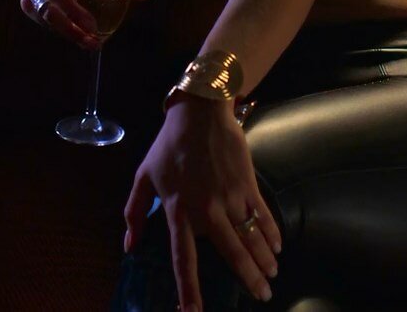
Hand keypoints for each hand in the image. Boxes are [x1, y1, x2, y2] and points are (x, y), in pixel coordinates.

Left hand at [122, 96, 281, 310]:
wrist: (200, 112)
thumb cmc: (168, 145)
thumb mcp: (143, 177)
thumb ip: (134, 213)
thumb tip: (129, 247)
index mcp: (178, 211)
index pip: (184, 258)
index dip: (189, 288)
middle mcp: (207, 209)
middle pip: (232, 254)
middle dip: (249, 279)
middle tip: (262, 296)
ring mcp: (231, 197)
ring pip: (252, 238)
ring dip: (265, 261)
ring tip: (271, 277)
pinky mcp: (248, 184)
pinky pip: (263, 216)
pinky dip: (272, 234)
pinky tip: (277, 248)